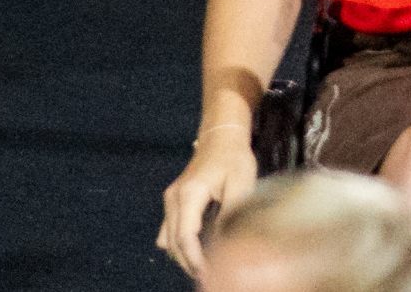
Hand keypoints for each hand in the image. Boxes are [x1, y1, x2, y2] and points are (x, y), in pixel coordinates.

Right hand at [157, 125, 255, 278]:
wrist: (222, 135)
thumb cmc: (234, 157)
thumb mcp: (241, 182)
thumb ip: (231, 212)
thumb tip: (225, 242)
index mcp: (189, 194)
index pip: (185, 237)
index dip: (195, 259)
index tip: (209, 273)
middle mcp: (173, 200)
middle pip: (174, 243)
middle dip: (189, 262)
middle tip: (209, 274)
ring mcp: (170, 201)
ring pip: (169, 240)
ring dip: (184, 255)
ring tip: (204, 265)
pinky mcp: (172, 202)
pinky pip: (169, 231)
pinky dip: (180, 244)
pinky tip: (196, 249)